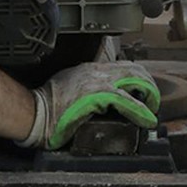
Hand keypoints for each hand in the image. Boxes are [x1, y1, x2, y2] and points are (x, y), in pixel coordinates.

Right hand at [23, 61, 159, 148]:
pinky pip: (126, 101)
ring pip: (134, 79)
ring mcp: (97, 82)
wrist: (34, 112)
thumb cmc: (47, 105)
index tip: (143, 92)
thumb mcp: (70, 89)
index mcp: (89, 69)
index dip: (138, 78)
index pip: (122, 66)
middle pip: (133, 69)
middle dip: (148, 84)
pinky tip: (147, 119)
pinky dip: (140, 110)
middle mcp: (95, 71)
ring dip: (149, 94)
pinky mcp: (97, 95)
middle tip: (152, 101)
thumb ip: (87, 90)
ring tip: (153, 108)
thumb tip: (100, 102)